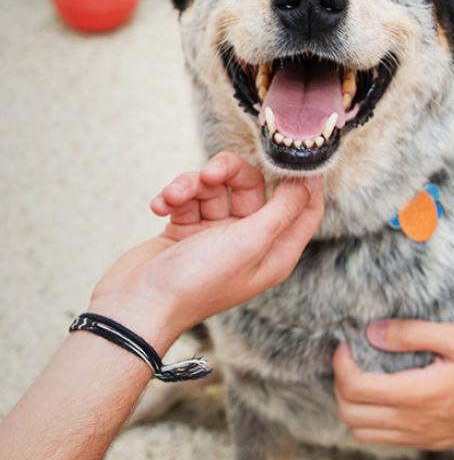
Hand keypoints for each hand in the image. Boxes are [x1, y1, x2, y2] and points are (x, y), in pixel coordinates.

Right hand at [89, 152, 323, 348]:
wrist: (135, 305)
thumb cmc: (197, 281)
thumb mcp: (250, 241)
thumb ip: (284, 209)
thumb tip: (312, 180)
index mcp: (274, 250)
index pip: (304, 208)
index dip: (302, 181)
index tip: (293, 154)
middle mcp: (249, 241)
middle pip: (251, 187)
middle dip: (227, 173)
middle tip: (209, 173)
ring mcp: (216, 235)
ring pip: (213, 188)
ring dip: (191, 186)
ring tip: (175, 197)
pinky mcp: (186, 231)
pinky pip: (188, 198)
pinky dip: (174, 197)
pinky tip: (160, 206)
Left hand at [333, 320, 453, 448]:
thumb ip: (412, 333)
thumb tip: (372, 331)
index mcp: (419, 395)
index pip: (356, 389)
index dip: (340, 365)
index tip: (346, 343)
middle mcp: (415, 423)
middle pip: (350, 415)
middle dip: (340, 383)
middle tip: (352, 357)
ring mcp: (422, 437)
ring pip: (363, 432)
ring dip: (353, 403)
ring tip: (364, 373)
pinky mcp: (430, 441)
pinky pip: (384, 437)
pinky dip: (371, 417)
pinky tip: (385, 391)